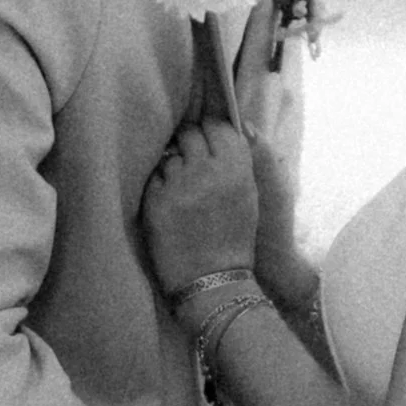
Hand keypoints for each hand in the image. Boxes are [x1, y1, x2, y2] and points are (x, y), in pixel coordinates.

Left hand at [141, 114, 260, 297]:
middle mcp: (207, 170)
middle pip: (190, 133)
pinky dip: (161, 184)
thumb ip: (241, 159)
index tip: (207, 137)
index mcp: (237, 168)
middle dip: (190, 142)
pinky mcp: (155, 200)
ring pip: (170, 155)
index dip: (211, 130)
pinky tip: (171, 202)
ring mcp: (178, 184)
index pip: (218, 126)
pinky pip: (155, 176)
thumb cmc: (236, 237)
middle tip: (191, 156)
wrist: (213, 279)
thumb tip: (239, 126)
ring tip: (182, 186)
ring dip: (175, 164)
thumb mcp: (251, 196)